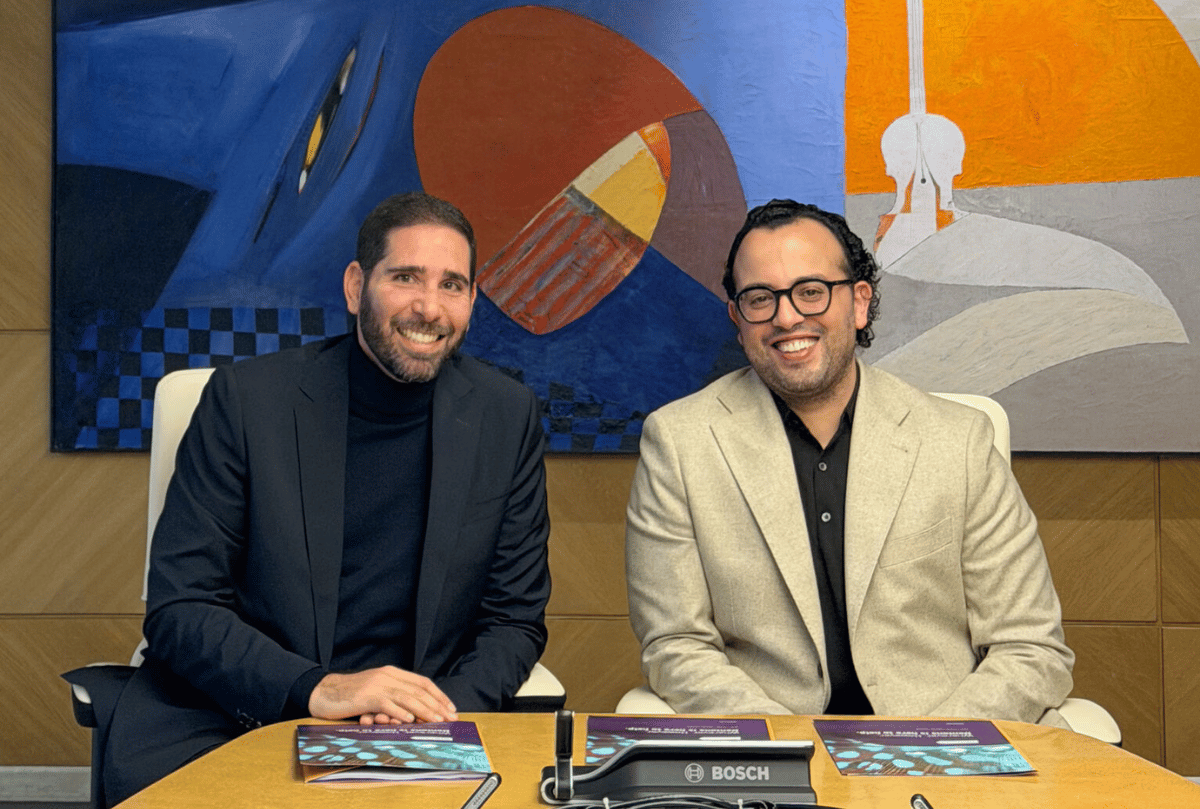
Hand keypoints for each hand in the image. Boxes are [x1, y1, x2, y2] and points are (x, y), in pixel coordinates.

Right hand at [308, 666, 457, 723]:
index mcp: (392, 673)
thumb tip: (416, 712)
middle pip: (418, 690)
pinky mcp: (365, 697)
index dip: (438, 695)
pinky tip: (410, 721)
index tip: (450, 707)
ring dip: (425, 710)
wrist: (323, 692)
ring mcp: (377, 685)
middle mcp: (387, 676)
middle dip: (437, 705)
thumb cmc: (351, 695)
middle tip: (450, 718)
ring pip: (407, 697)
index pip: (422, 682)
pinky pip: (387, 704)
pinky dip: (400, 712)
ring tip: (437, 721)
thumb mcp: (376, 691)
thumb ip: (394, 696)